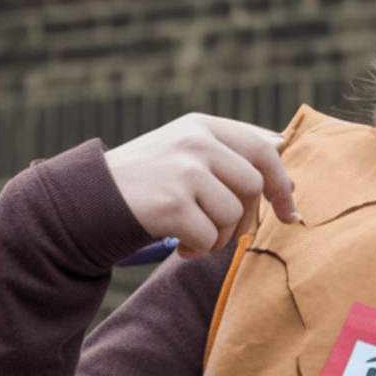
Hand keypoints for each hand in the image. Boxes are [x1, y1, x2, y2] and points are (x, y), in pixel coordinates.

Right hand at [105, 114, 296, 258]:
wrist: (87, 200)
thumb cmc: (147, 182)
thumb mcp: (185, 152)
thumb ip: (229, 152)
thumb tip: (284, 155)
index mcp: (202, 127)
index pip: (263, 149)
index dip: (282, 183)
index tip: (288, 211)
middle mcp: (195, 142)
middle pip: (254, 186)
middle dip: (246, 217)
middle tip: (223, 231)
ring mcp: (183, 171)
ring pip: (234, 215)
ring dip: (219, 236)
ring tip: (193, 235)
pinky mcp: (172, 203)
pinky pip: (210, 237)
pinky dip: (199, 249)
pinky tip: (180, 245)